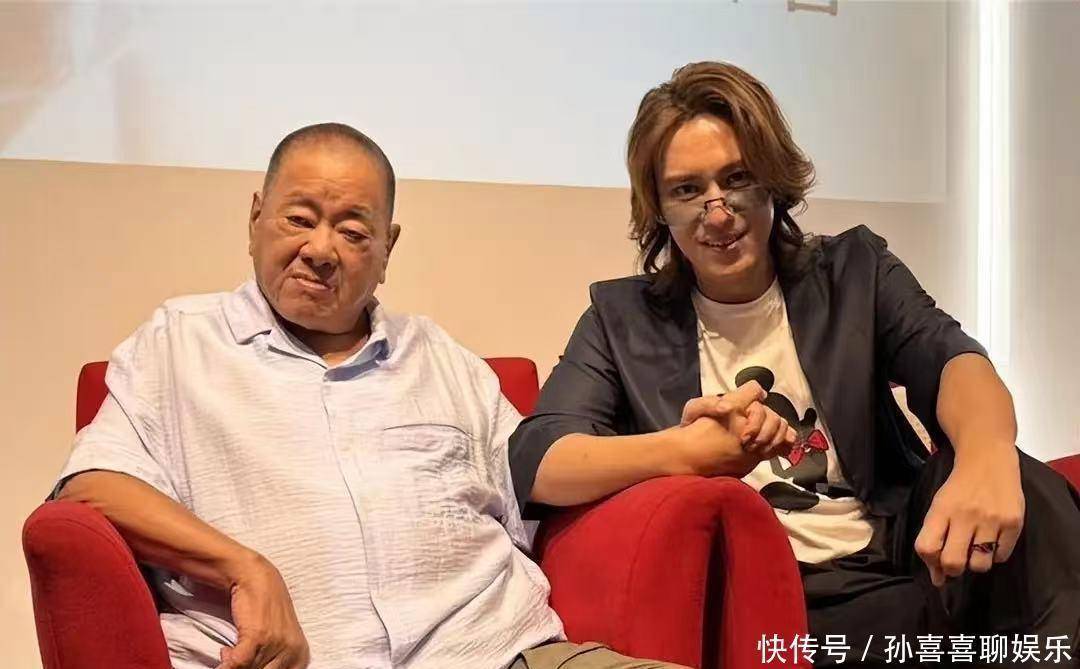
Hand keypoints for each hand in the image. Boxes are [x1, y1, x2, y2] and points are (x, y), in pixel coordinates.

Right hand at [216, 553, 309, 668]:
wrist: (256, 578)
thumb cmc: (265, 608)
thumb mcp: (278, 639)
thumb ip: (273, 660)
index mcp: (301, 656)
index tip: (250, 662)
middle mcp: (293, 652)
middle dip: (247, 667)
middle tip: (237, 657)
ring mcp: (277, 645)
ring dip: (234, 665)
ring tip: (231, 652)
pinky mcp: (259, 637)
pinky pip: (238, 665)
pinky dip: (226, 664)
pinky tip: (225, 653)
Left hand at [680, 381, 796, 460]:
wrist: (695, 452)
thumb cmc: (693, 428)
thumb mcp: (693, 412)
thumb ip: (706, 404)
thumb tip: (725, 407)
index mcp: (737, 401)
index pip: (754, 390)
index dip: (754, 397)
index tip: (746, 414)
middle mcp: (751, 412)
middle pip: (770, 412)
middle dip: (763, 427)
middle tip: (747, 442)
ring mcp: (760, 428)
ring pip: (780, 425)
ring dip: (773, 437)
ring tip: (758, 450)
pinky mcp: (765, 445)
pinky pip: (785, 439)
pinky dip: (786, 443)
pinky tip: (776, 452)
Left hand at [914, 447, 1024, 586]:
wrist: (988, 460)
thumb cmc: (959, 487)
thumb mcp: (939, 506)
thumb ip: (934, 538)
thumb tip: (938, 580)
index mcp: (941, 510)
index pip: (926, 547)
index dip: (930, 562)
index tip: (936, 563)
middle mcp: (965, 515)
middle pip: (953, 562)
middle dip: (953, 570)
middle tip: (958, 561)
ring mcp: (991, 519)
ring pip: (980, 565)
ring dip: (976, 564)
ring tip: (977, 549)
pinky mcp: (1014, 522)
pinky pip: (1002, 556)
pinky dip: (996, 555)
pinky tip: (992, 540)